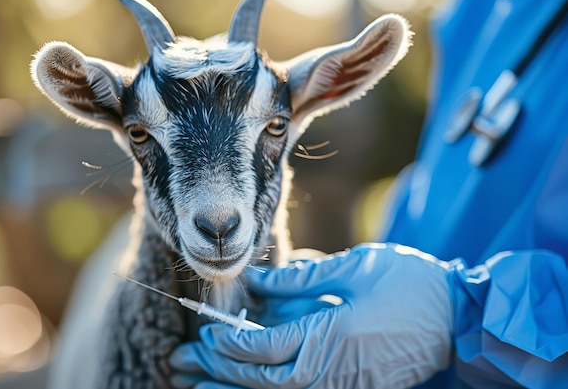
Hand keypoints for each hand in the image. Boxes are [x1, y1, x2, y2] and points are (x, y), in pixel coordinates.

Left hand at [169, 243, 454, 388]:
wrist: (458, 316)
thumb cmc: (408, 282)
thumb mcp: (353, 267)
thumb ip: (301, 278)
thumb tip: (259, 280)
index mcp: (329, 336)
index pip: (262, 349)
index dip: (228, 343)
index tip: (205, 333)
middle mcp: (331, 370)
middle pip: (261, 381)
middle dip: (219, 372)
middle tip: (186, 363)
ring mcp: (343, 385)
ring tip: (201, 388)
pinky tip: (250, 386)